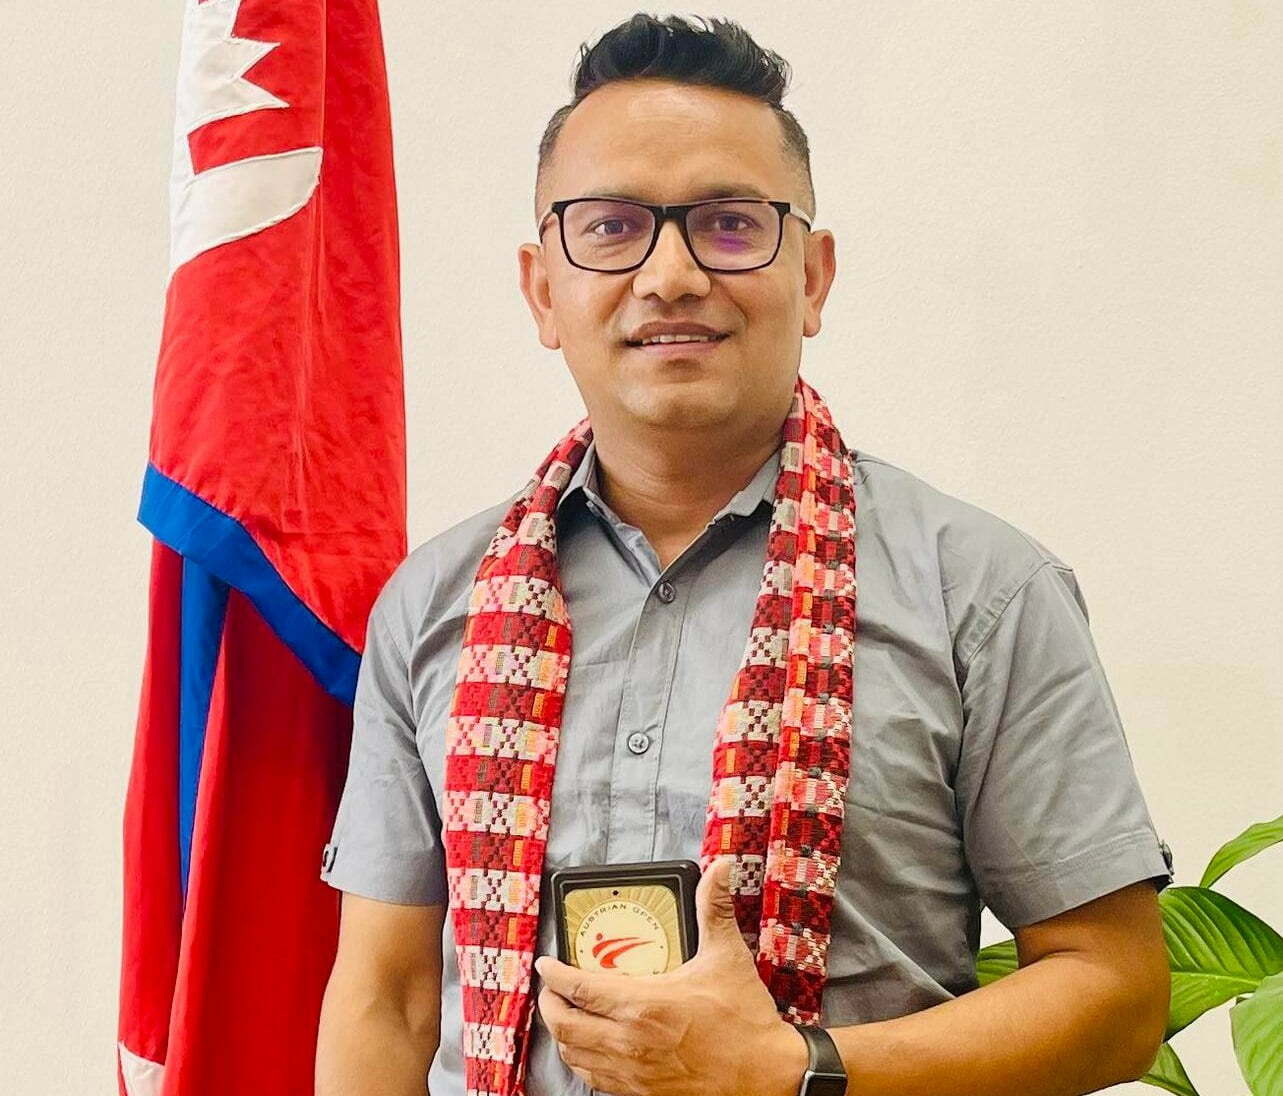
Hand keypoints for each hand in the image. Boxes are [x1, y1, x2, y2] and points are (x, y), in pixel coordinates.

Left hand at [534, 856, 807, 1095]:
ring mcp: (632, 1074)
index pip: (579, 989)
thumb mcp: (727, 956)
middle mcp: (629, 1042)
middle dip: (550, 1005)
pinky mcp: (641, 1094)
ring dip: (563, 1036)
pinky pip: (595, 1081)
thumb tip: (721, 867)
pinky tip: (591, 1050)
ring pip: (575, 1057)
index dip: (554, 975)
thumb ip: (715, 908)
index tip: (545, 963)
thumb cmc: (745, 1019)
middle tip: (550, 990)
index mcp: (643, 1005)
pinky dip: (583, 1062)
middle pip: (565, 1026)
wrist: (767, 1076)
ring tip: (566, 1017)